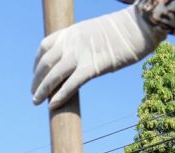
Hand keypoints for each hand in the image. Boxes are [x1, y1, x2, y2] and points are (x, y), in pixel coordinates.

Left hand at [31, 5, 165, 108]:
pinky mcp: (94, 66)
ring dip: (41, 90)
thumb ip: (80, 43)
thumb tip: (75, 58)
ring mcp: (81, 54)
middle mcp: (72, 42)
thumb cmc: (122, 31)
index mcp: (71, 32)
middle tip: (33, 94)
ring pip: (53, 75)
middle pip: (45, 64)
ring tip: (36, 102)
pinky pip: (71, 84)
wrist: (141, 25)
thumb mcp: (93, 31)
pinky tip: (52, 105)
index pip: (43, 47)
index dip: (36, 64)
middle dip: (36, 80)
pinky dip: (60, 96)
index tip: (36, 75)